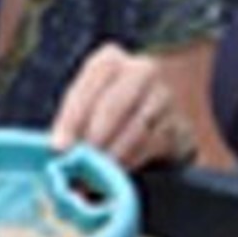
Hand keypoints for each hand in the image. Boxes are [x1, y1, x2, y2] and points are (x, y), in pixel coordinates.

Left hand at [50, 43, 194, 170]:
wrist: (152, 114)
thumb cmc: (104, 108)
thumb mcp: (85, 102)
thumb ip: (72, 121)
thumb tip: (60, 149)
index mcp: (109, 59)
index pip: (86, 88)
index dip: (70, 120)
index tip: (59, 147)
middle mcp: (140, 69)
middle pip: (112, 107)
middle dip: (92, 140)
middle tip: (78, 166)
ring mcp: (164, 95)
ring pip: (134, 129)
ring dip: (111, 156)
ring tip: (92, 177)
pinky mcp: (178, 123)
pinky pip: (151, 146)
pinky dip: (129, 162)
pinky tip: (115, 174)